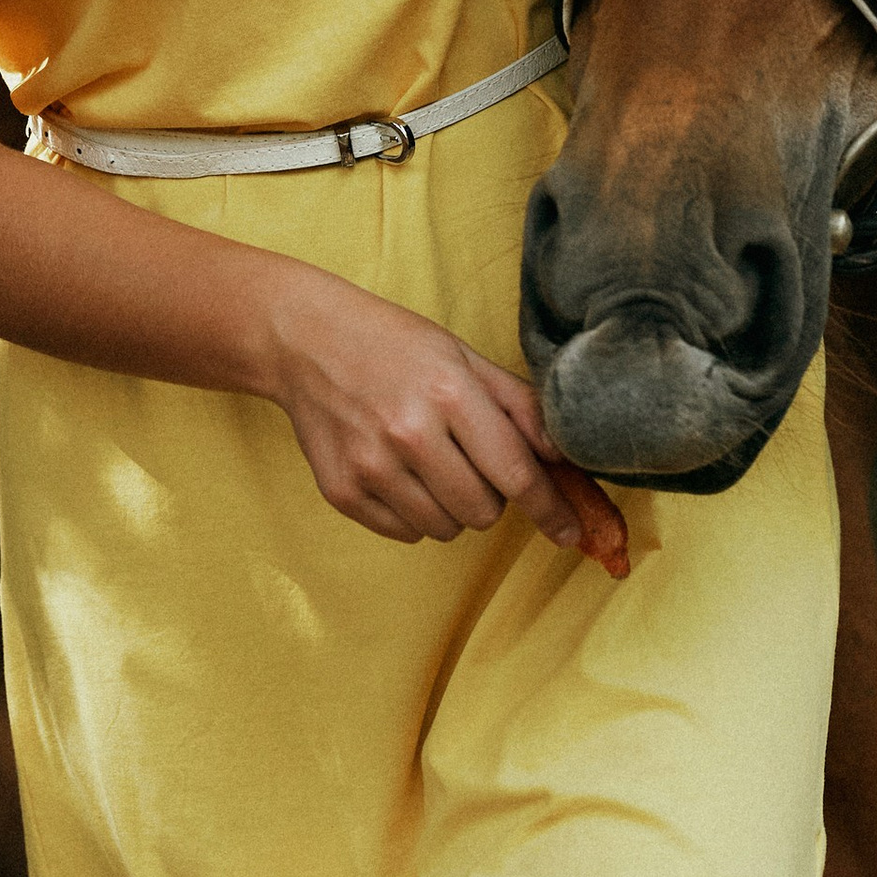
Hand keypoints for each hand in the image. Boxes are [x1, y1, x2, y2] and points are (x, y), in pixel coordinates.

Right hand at [260, 271, 605, 553]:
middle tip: (469, 459)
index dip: (551, 509)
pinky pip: (405, 534)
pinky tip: (399, 473)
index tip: (570, 531)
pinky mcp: (342, 492)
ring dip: (451, 507)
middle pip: (483, 511)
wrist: (306, 342)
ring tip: (430, 463)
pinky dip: (413, 514)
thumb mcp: (464, 358)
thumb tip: (567, 458)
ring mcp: (370, 467)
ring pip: (445, 530)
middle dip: (491, 495)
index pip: (517, 473)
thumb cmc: (395, 345)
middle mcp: (409, 433)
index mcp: (450, 393)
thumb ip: (520, 407)